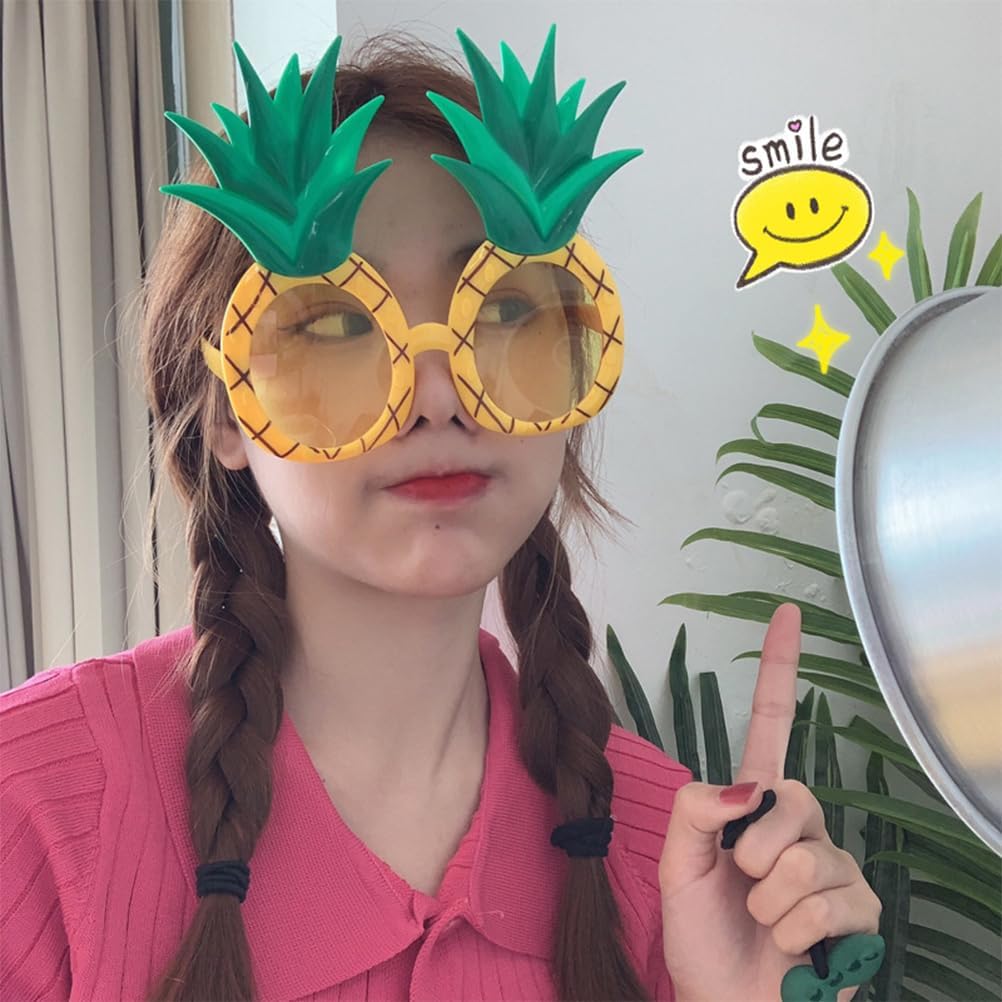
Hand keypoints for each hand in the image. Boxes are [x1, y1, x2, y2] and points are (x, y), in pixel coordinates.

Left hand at [658, 603, 881, 1001]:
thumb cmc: (701, 940)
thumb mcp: (677, 868)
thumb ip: (696, 810)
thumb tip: (750, 787)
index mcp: (751, 806)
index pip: (770, 724)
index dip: (776, 668)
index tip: (784, 611)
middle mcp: (797, 825)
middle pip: (788, 795)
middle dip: (753, 847)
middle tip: (742, 884)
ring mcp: (832, 865)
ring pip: (806, 854)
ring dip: (771, 899)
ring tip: (765, 922)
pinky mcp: (859, 910)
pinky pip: (831, 898)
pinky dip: (798, 929)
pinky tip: (793, 947)